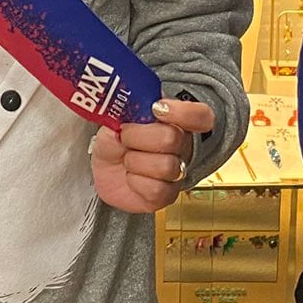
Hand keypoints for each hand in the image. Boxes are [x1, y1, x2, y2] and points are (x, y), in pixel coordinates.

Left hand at [93, 97, 216, 213]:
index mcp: (175, 121)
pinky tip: (131, 176)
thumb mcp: (117, 116)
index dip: (183, 112)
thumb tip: (132, 107)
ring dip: (135, 161)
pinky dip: (135, 182)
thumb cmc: (115, 140)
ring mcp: (177, 173)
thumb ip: (128, 108)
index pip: (200, 115)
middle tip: (124, 136)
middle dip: (138, 136)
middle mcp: (181, 147)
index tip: (156, 109)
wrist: (102, 169)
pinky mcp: (167, 196)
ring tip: (127, 159)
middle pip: (173, 138)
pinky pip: (157, 190)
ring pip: (166, 166)